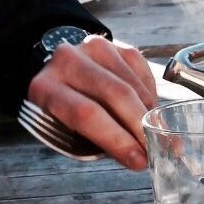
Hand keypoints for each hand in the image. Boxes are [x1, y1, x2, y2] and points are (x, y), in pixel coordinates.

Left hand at [27, 36, 157, 170]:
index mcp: (46, 88)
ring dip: (150, 114)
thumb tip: (141, 157)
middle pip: (116, 94)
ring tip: (157, 134)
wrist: (59, 73)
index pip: (86, 114)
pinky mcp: (115, 44)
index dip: (117, 139)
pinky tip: (148, 112)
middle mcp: (68, 61)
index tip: (139, 160)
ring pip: (133, 85)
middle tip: (157, 148)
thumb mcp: (69, 132)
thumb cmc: (65, 111)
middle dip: (140, 126)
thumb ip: (99, 142)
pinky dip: (151, 98)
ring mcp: (93, 48)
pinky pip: (143, 73)